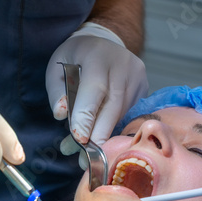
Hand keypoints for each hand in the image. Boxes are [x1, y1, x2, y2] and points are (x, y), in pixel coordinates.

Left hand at [46, 22, 147, 168]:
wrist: (104, 42)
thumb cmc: (76, 58)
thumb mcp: (57, 67)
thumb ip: (57, 91)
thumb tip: (61, 115)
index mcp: (99, 56)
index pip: (95, 90)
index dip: (87, 116)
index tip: (79, 138)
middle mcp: (123, 66)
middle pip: (113, 106)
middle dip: (99, 133)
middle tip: (86, 157)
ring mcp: (137, 77)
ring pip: (121, 113)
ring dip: (104, 134)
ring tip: (85, 151)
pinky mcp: (144, 88)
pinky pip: (128, 114)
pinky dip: (113, 128)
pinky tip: (100, 138)